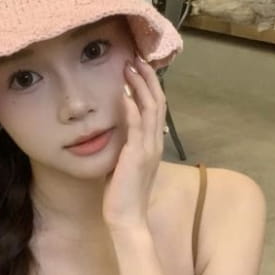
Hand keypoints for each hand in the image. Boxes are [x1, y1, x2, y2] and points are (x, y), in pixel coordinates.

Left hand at [103, 55, 165, 230]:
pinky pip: (137, 126)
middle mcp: (155, 142)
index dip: (149, 86)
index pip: (155, 108)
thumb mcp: (125, 163)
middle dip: (147, 77)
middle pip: (157, 101)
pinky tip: (125, 93)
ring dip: (140, 86)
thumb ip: (126, 145)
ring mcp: (148, 148)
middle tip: (136, 57)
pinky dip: (132, 108)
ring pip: (150, 109)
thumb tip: (117, 131)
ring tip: (130, 66)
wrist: (127, 217)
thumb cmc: (123, 193)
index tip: (139, 68)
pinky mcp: (137, 155)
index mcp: (153, 143)